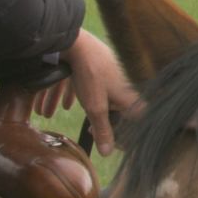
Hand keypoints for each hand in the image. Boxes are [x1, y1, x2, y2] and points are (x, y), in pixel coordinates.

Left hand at [33, 29, 140, 154]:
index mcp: (130, 96)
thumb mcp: (95, 108)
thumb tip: (108, 153)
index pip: (136, 122)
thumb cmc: (91, 75)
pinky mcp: (99, 67)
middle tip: (89, 131)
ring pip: (99, 98)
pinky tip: (62, 104)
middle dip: (99, 123)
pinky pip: (92, 87)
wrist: (78, 43)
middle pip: (117, 111)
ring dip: (82, 110)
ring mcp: (113, 74)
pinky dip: (76, 96)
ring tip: (60, 116)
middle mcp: (125, 85)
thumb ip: (103, 130)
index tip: (110, 144)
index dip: (124, 136)